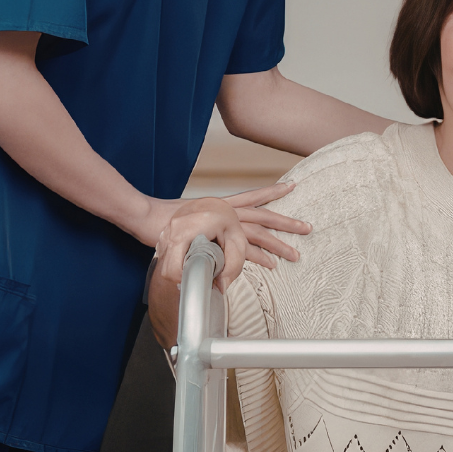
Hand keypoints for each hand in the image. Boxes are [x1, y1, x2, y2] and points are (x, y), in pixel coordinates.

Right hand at [144, 182, 310, 298]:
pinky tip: (271, 264)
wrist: (145, 216)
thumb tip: (214, 235)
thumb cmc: (163, 220)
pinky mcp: (213, 237)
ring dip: (278, 243)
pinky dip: (257, 256)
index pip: (252, 196)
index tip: (292, 187)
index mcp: (221, 204)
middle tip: (307, 228)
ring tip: (294, 254)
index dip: (272, 192)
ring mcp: (219, 223)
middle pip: (262, 215)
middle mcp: (224, 210)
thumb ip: (207, 227)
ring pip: (257, 231)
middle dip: (286, 222)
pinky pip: (241, 248)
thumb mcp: (191, 219)